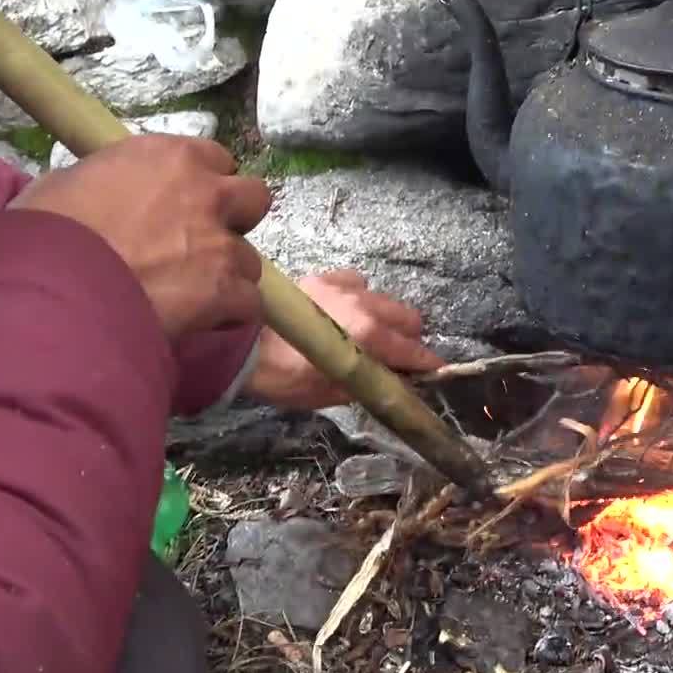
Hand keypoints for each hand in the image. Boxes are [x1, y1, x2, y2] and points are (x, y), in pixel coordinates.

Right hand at [8, 135, 271, 340]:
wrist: (52, 286)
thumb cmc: (46, 229)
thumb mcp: (70, 182)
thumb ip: (112, 183)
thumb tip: (109, 196)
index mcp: (170, 157)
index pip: (217, 159)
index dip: (205, 185)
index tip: (186, 204)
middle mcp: (205, 193)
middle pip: (253, 200)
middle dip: (234, 221)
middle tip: (201, 244)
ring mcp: (218, 244)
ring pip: (250, 260)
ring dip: (228, 275)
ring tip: (193, 296)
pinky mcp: (222, 291)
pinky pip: (248, 303)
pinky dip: (229, 315)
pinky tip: (202, 323)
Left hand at [247, 270, 445, 410]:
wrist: (238, 344)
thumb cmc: (281, 376)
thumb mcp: (326, 394)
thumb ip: (365, 387)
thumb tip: (391, 384)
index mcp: (367, 337)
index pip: (413, 351)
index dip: (427, 364)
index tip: (435, 373)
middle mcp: (363, 306)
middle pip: (410, 318)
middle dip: (410, 339)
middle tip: (397, 359)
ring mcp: (343, 287)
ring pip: (386, 298)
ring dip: (387, 318)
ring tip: (370, 336)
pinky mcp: (323, 277)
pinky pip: (357, 282)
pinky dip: (360, 296)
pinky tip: (346, 310)